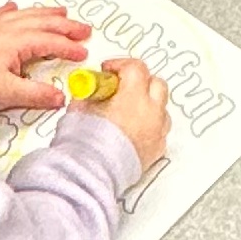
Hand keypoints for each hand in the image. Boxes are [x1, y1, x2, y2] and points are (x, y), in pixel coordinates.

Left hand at [0, 0, 92, 111]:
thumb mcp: (9, 94)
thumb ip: (37, 94)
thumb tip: (60, 98)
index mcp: (16, 42)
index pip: (49, 42)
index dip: (68, 47)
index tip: (83, 53)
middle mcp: (6, 29)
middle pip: (42, 22)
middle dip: (65, 25)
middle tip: (84, 29)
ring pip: (24, 14)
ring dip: (45, 13)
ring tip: (61, 12)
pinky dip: (10, 9)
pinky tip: (14, 6)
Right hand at [94, 54, 170, 173]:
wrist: (92, 174)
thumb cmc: (85, 143)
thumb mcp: (79, 109)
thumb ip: (88, 94)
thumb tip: (90, 90)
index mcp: (133, 97)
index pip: (136, 68)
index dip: (120, 65)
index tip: (108, 70)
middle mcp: (151, 113)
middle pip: (156, 83)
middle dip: (140, 81)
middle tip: (121, 87)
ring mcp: (158, 132)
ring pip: (161, 108)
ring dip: (148, 104)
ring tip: (128, 111)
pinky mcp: (158, 150)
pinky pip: (160, 130)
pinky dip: (149, 126)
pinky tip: (132, 131)